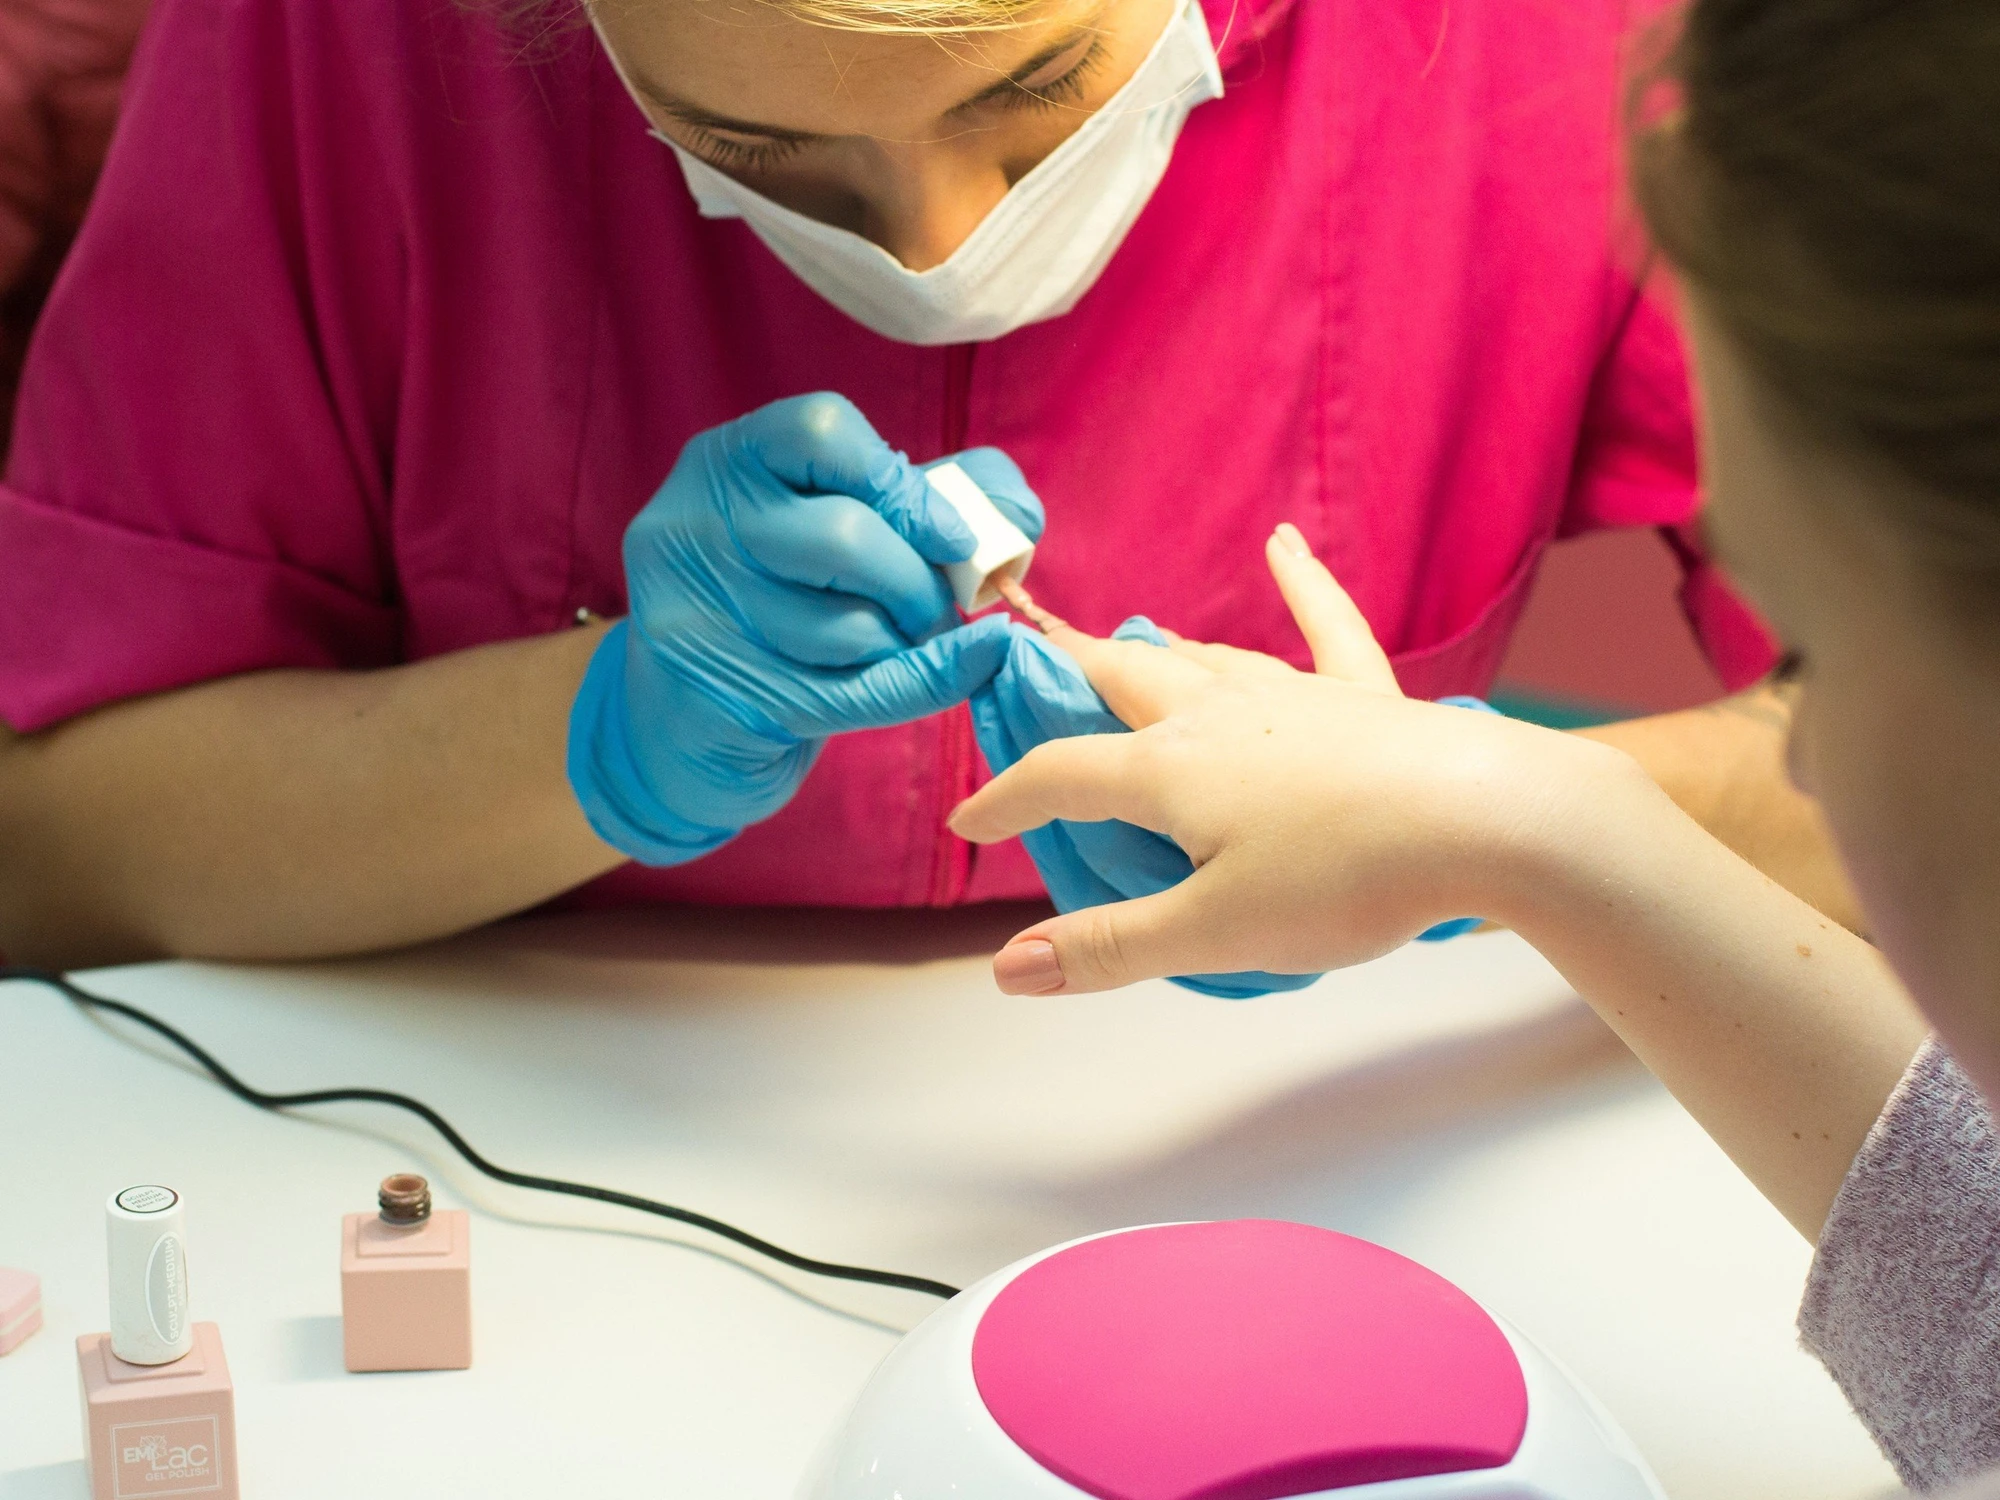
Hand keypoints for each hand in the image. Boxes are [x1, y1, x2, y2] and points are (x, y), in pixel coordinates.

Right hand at [568, 394, 1040, 863]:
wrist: (686, 717)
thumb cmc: (784, 601)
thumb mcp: (842, 526)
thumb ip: (929, 499)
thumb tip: (1017, 513)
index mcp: (728, 461)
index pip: (820, 431)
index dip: (904, 485)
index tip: (951, 536)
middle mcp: (693, 524)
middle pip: (843, 537)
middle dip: (918, 582)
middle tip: (940, 608)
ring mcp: (691, 611)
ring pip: (846, 627)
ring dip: (906, 643)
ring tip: (906, 644)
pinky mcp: (714, 693)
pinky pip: (849, 694)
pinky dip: (920, 686)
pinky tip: (954, 675)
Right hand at [951, 527, 1627, 992]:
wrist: (1484, 819)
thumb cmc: (1347, 879)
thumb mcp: (1212, 932)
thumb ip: (1107, 947)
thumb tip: (1007, 968)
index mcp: (1168, 769)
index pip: (1059, 774)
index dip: (1004, 800)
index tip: (970, 823)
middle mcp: (1218, 712)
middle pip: (1121, 681)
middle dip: (1066, 681)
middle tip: (1031, 681)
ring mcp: (1292, 693)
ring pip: (1203, 657)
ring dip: (1155, 653)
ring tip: (1125, 653)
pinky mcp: (1363, 694)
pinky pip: (1324, 624)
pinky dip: (1301, 583)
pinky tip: (1285, 546)